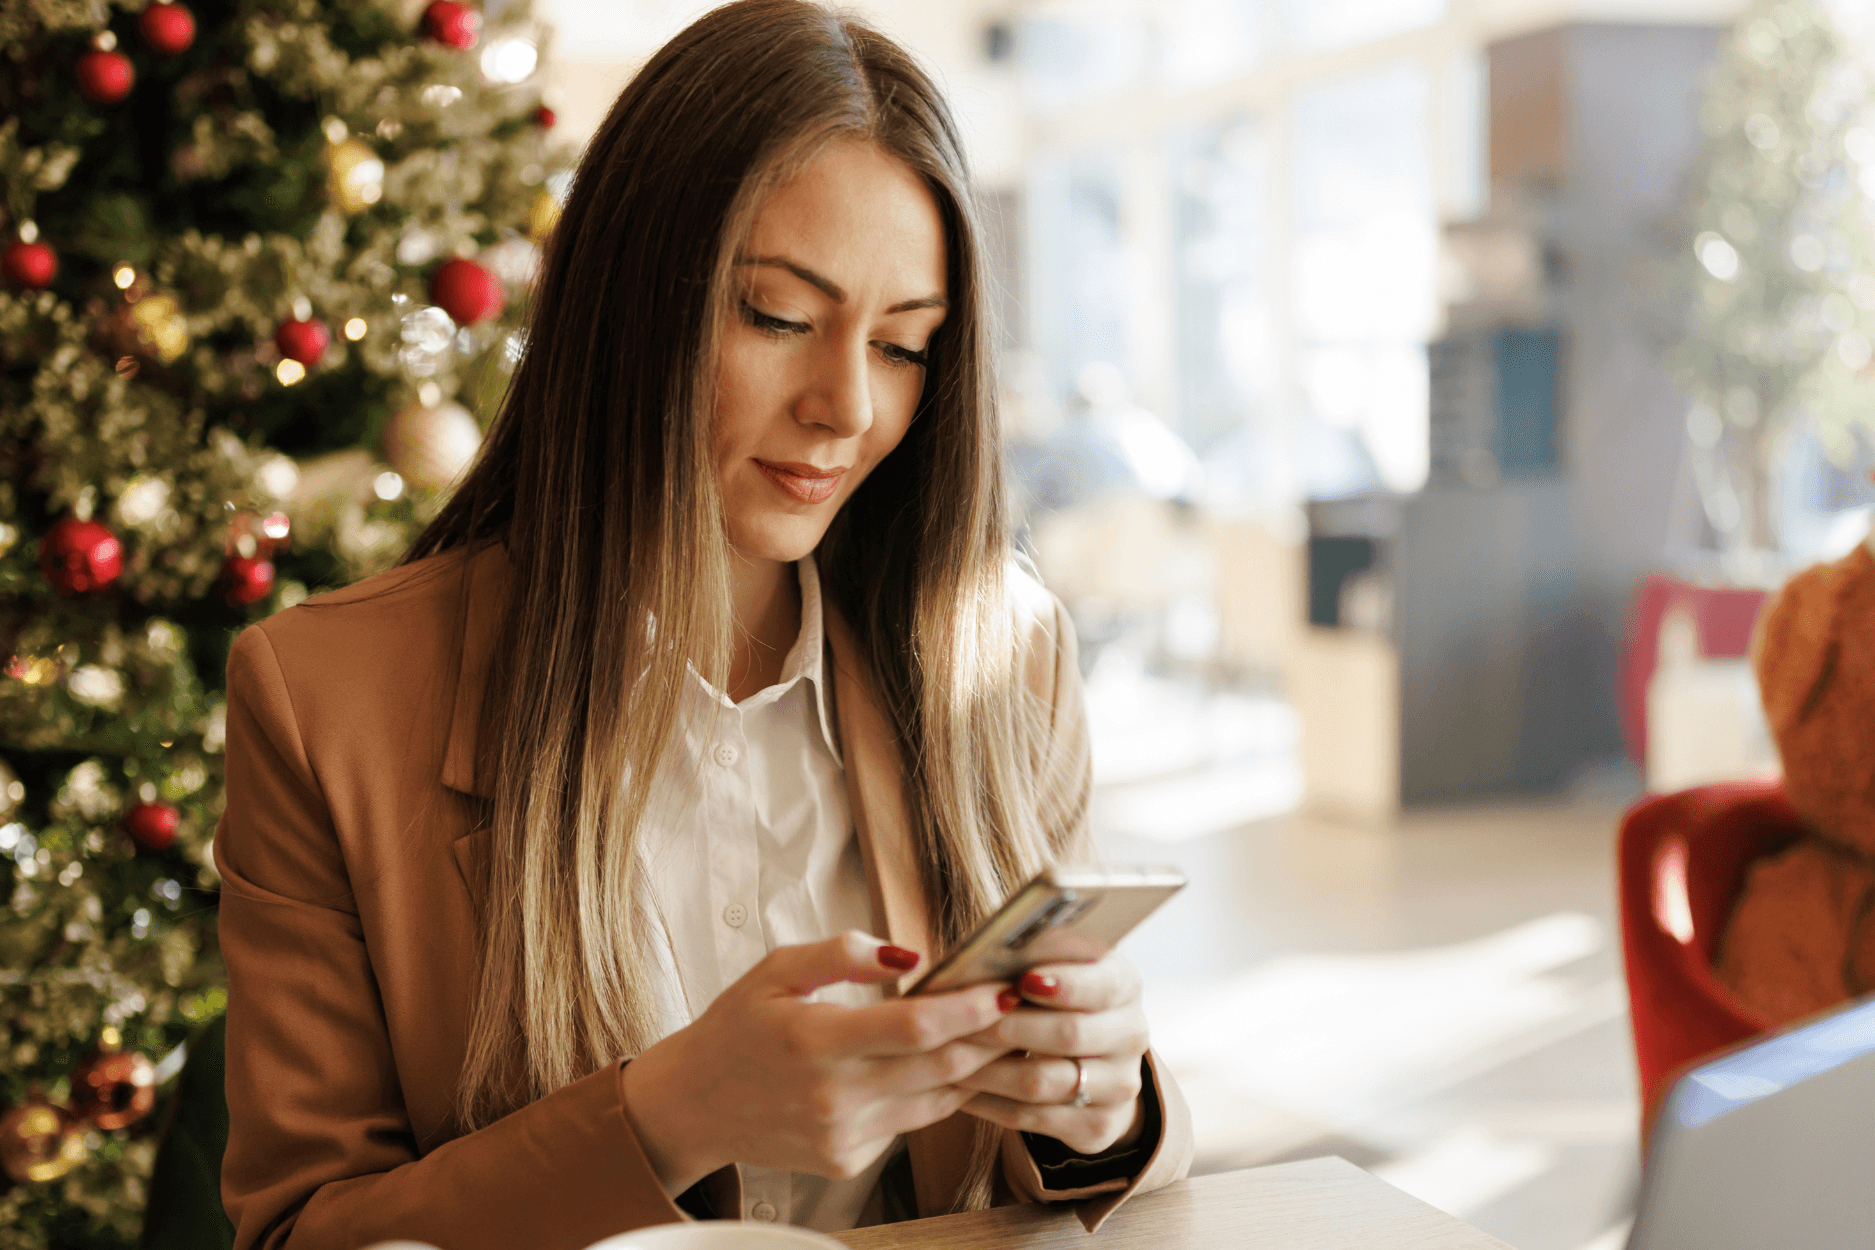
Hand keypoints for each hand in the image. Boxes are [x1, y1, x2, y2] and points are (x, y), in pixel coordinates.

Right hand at [620, 931, 1015, 1194]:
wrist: (692, 1107)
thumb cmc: (735, 1029)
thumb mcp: (775, 971)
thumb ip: (841, 954)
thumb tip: (909, 954)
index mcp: (815, 1040)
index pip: (913, 1028)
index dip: (968, 1009)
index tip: (1003, 987)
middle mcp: (834, 1095)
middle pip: (940, 1067)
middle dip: (992, 1037)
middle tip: (1028, 1007)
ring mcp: (844, 1134)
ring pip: (937, 1099)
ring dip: (977, 1067)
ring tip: (1007, 1032)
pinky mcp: (849, 1159)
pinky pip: (913, 1121)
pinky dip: (939, 1092)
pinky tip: (956, 1064)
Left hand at [954, 951, 1149, 1155]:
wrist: (1093, 1058)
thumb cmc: (1056, 996)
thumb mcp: (1056, 965)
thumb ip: (1032, 955)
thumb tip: (987, 951)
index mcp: (1123, 984)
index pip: (1101, 985)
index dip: (1064, 984)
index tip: (1023, 981)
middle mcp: (1130, 1035)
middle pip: (1069, 1035)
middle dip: (1009, 1028)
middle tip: (961, 1023)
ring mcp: (1118, 1085)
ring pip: (1045, 1082)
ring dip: (990, 1071)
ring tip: (948, 1058)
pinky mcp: (1098, 1125)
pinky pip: (1034, 1118)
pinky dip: (991, 1104)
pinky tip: (960, 1090)